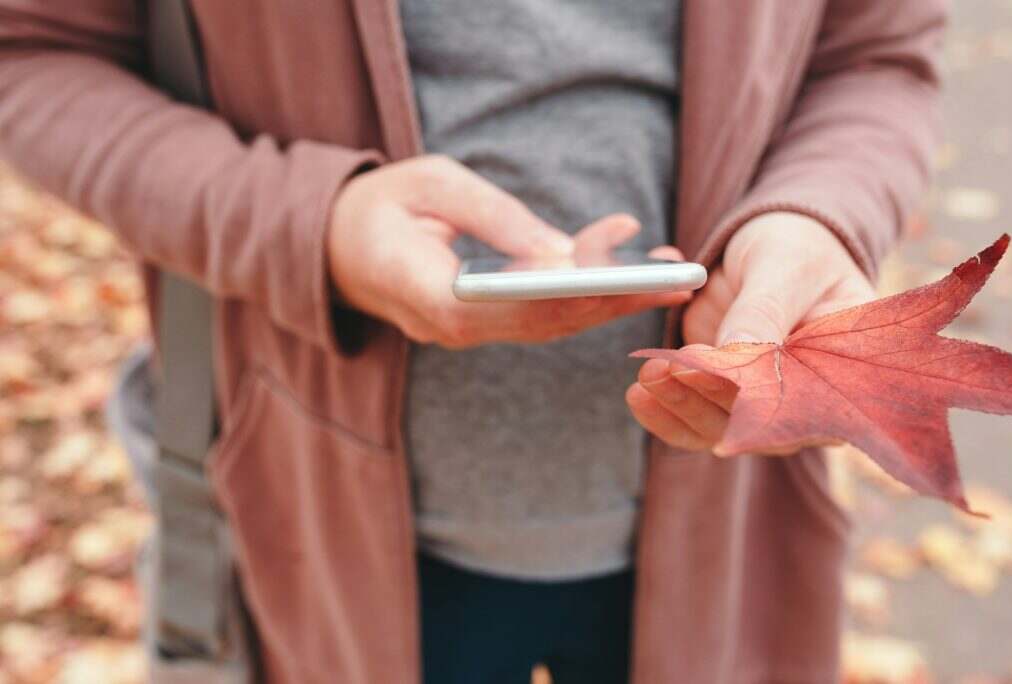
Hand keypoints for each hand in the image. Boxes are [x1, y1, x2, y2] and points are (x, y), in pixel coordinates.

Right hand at [328, 155, 691, 348]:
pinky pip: (540, 319)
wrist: (334, 246)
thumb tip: (563, 253)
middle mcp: (452, 328)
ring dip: (611, 304)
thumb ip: (494, 217)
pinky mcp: (482, 325)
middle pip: (545, 323)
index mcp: (428, 295)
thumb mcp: (431, 183)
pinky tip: (628, 279)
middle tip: (674, 279)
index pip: (509, 306)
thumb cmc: (378, 205)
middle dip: (614, 300)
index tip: (621, 279)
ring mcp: (467, 333)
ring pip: (550, 326)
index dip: (569, 294)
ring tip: (669, 279)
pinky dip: (586, 300)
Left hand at [626, 212, 875, 452]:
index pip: (808, 406)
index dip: (762, 400)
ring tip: (648, 374)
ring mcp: (763, 406)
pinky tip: (638, 396)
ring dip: (680, 406)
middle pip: (757, 424)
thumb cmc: (795, 251)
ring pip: (720, 429)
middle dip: (707, 398)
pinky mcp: (723, 401)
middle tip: (668, 367)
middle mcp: (807, 402)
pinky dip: (664, 414)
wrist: (769, 249)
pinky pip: (693, 424)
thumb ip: (764, 310)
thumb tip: (738, 356)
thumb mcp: (784, 267)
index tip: (716, 375)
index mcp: (845, 371)